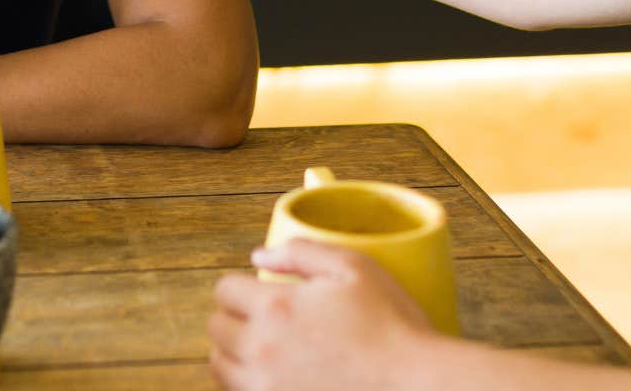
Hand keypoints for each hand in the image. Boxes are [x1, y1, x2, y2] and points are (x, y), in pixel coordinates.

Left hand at [208, 239, 437, 390]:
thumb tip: (259, 257)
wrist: (414, 383)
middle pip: (216, 329)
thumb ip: (301, 252)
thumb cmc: (390, 324)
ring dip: (233, 352)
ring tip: (263, 347)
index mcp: (275, 307)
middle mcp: (262, 349)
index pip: (225, 290)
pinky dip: (247, 382)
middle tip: (261, 317)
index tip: (257, 290)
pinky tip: (274, 375)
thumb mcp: (354, 267)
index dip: (240, 285)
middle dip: (233, 316)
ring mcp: (266, 387)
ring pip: (220, 366)